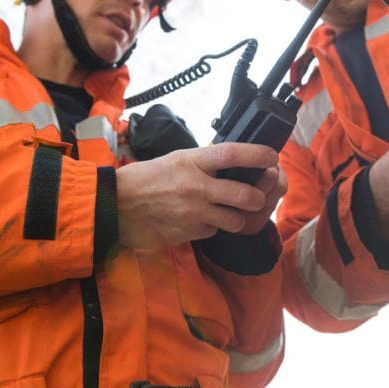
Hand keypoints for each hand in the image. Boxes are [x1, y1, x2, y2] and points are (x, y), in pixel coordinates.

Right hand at [115, 143, 278, 247]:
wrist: (115, 205)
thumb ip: (204, 162)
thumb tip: (234, 163)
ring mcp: (193, 212)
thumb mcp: (176, 159)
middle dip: (258, 197)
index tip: (273, 156)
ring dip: (238, 217)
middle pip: (245, 195)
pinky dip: (212, 226)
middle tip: (257, 196)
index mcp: (192, 161)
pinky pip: (213, 231)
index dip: (258, 154)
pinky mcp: (188, 232)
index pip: (233, 154)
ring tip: (229, 211)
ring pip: (235, 219)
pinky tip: (201, 220)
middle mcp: (196, 186)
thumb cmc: (146, 178)